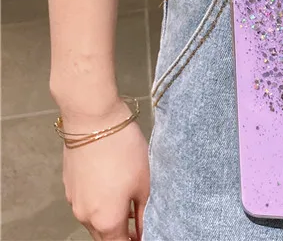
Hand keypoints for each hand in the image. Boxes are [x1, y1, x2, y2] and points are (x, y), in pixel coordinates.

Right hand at [61, 100, 149, 240]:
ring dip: (109, 218)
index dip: (134, 240)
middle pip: (104, 237)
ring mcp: (74, 202)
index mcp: (106, 221)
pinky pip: (85, 203)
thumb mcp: (144, 181)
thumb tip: (143, 229)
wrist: (93, 121)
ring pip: (93, 221)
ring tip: (128, 203)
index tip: (143, 233)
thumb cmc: (123, 149)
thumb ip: (144, 211)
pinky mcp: (69, 186)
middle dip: (120, 234)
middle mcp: (85, 217)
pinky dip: (98, 203)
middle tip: (138, 222)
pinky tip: (112, 186)